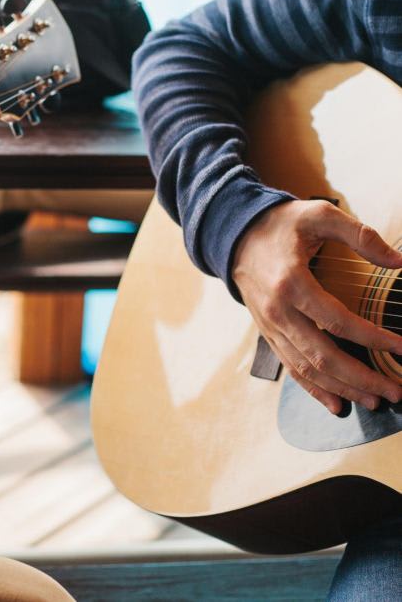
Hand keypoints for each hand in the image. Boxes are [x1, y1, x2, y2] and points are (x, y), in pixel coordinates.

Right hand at [233, 200, 401, 413]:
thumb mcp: (319, 216)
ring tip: (374, 401)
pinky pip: (291, 368)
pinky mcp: (269, 334)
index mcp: (292, 283)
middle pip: (322, 356)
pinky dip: (314, 390)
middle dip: (362, 377)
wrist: (235, 236)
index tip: (400, 347)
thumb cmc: (280, 225)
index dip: (372, 337)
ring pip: (307, 368)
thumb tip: (398, 260)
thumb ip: (360, 235)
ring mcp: (271, 327)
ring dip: (342, 388)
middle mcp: (278, 312)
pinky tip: (337, 404)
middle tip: (394, 391)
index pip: (337, 320)